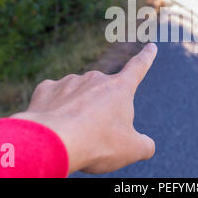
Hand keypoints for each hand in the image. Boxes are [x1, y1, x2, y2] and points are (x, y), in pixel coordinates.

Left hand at [11, 43, 157, 174]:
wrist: (53, 142)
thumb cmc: (98, 143)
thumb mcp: (131, 150)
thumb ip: (144, 145)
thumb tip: (146, 145)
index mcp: (119, 88)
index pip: (137, 68)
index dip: (146, 58)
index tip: (151, 47)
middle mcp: (96, 79)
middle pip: (103, 94)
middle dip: (101, 112)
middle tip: (96, 136)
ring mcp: (70, 82)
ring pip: (78, 97)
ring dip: (78, 112)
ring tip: (74, 134)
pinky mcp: (47, 89)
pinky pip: (55, 98)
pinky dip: (56, 110)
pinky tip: (55, 124)